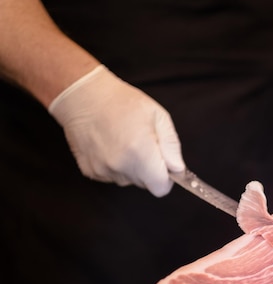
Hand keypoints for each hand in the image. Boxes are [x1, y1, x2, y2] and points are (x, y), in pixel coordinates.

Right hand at [48, 65, 184, 196]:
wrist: (83, 95)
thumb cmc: (122, 101)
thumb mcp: (158, 116)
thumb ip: (171, 146)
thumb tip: (178, 169)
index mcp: (140, 153)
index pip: (160, 188)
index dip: (166, 178)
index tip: (164, 165)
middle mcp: (120, 166)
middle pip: (145, 184)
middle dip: (149, 170)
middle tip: (143, 144)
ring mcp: (102, 170)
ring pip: (128, 180)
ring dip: (132, 168)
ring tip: (124, 142)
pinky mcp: (89, 171)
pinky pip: (111, 176)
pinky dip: (115, 166)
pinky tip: (111, 145)